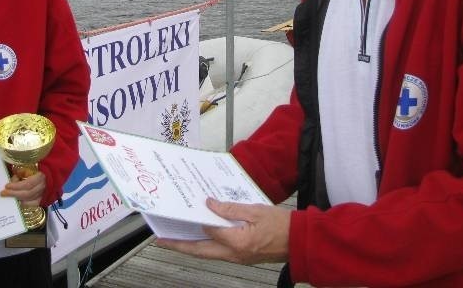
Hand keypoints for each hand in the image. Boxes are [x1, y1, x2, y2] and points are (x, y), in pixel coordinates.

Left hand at [0, 170, 45, 206]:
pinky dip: (24, 204)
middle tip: (3, 193)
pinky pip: (32, 205)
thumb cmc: (37, 170)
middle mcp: (42, 187)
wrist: (47, 176)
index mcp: (40, 177)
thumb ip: (22, 172)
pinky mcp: (41, 200)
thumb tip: (13, 179)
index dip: (16, 186)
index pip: (28, 184)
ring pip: (29, 201)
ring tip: (8, 197)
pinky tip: (17, 201)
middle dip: (13, 194)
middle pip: (27, 194)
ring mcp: (43, 194)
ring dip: (17, 199)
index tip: (7, 186)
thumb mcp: (29, 167)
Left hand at [155, 198, 289, 264]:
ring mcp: (238, 258)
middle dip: (179, 245)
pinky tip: (201, 237)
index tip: (185, 209)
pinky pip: (218, 252)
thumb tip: (210, 205)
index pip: (208, 229)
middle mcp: (234, 253)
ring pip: (207, 254)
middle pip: (200, 251)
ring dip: (191, 247)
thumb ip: (230, 208)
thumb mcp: (255, 210)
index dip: (196, 218)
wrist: (300, 241)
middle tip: (162, 240)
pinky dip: (206, 245)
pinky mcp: (242, 257)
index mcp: (237, 241)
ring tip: (176, 239)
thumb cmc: (282, 225)